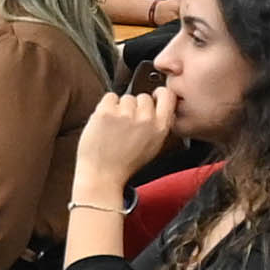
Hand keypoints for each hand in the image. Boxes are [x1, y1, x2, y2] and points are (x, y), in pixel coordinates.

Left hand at [69, 84, 174, 201]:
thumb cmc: (125, 164)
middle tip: (126, 124)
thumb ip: (158, 125)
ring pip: (125, 97)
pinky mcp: (106, 112)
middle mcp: (145, 119)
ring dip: (119, 107)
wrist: (102, 174)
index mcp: (160, 127)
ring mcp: (125, 114)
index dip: (159, 94)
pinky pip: (109, 97)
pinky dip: (105, 106)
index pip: (168, 95)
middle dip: (135, 106)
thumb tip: (159, 107)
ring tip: (114, 127)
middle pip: (143, 96)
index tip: (154, 97)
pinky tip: (105, 122)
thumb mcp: (153, 147)